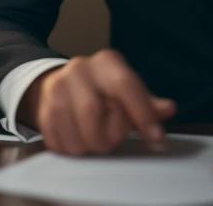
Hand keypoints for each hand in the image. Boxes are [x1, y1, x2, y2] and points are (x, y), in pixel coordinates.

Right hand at [18, 49, 176, 155]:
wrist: (60, 82)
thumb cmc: (103, 89)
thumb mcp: (128, 89)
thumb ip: (148, 103)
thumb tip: (168, 109)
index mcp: (106, 62)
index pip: (124, 85)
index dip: (141, 113)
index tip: (155, 137)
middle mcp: (80, 69)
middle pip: (93, 112)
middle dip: (108, 135)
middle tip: (114, 139)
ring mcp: (57, 88)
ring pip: (75, 133)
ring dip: (90, 146)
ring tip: (96, 138)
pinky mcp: (43, 110)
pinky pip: (60, 144)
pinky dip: (74, 150)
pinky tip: (79, 139)